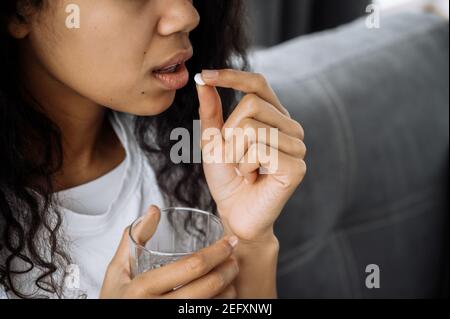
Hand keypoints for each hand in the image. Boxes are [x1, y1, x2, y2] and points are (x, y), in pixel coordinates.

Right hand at [100, 206, 239, 298]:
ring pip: (213, 305)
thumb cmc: (116, 301)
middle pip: (208, 286)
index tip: (229, 242)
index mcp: (143, 287)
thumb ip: (134, 239)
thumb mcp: (116, 271)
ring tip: (231, 275)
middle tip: (235, 257)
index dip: (217, 252)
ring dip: (229, 288)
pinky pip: (208, 315)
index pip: (191, 266)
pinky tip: (223, 294)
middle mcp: (158, 308)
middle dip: (229, 268)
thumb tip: (153, 210)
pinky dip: (220, 304)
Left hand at [196, 69, 306, 242]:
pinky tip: (252, 179)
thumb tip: (203, 81)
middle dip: (229, 134)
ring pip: (252, 128)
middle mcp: (291, 127)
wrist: (235, 214)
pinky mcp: (296, 166)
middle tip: (235, 158)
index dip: (233, 76)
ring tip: (245, 170)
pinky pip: (260, 149)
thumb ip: (211, 112)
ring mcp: (297, 146)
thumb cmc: (227, 178)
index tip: (205, 75)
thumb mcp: (214, 141)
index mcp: (274, 118)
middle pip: (251, 104)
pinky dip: (245, 166)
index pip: (259, 84)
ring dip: (236, 154)